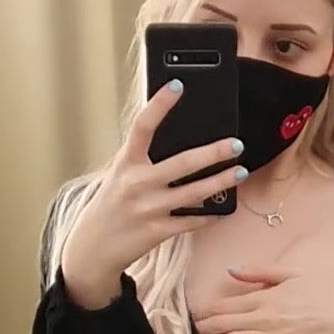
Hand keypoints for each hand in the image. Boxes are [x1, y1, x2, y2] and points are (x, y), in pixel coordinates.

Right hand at [60, 82, 246, 304]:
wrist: (93, 248)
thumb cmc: (112, 204)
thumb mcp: (120, 175)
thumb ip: (144, 159)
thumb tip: (181, 142)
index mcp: (126, 163)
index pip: (142, 127)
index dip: (160, 105)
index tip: (178, 85)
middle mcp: (137, 183)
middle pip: (182, 163)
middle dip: (214, 152)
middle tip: (236, 143)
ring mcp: (149, 209)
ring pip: (195, 193)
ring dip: (222, 181)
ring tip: (240, 172)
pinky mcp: (158, 231)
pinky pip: (192, 220)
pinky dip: (210, 214)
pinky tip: (224, 207)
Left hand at [194, 263, 333, 333]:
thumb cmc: (327, 294)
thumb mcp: (293, 274)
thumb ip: (260, 272)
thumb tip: (231, 270)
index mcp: (267, 296)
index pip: (228, 305)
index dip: (209, 312)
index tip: (198, 316)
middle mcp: (266, 318)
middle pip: (225, 325)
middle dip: (206, 330)